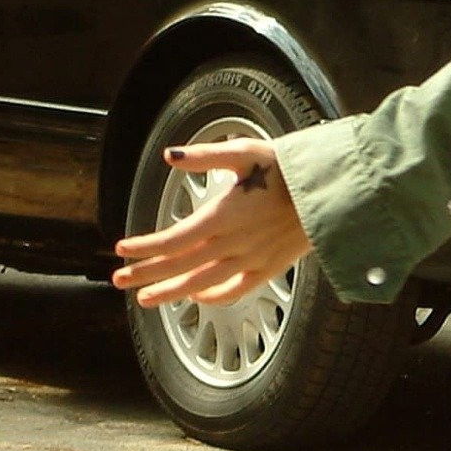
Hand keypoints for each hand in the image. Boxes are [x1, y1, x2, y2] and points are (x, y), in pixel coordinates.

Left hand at [111, 138, 309, 307]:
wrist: (332, 189)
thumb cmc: (288, 166)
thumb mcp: (245, 151)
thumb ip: (204, 156)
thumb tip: (169, 155)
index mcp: (224, 215)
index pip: (174, 239)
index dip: (146, 247)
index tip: (121, 249)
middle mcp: (233, 243)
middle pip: (180, 265)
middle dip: (146, 273)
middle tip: (118, 279)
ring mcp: (251, 260)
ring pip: (202, 283)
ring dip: (171, 291)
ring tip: (144, 300)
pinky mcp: (268, 269)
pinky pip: (234, 290)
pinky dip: (212, 296)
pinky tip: (196, 296)